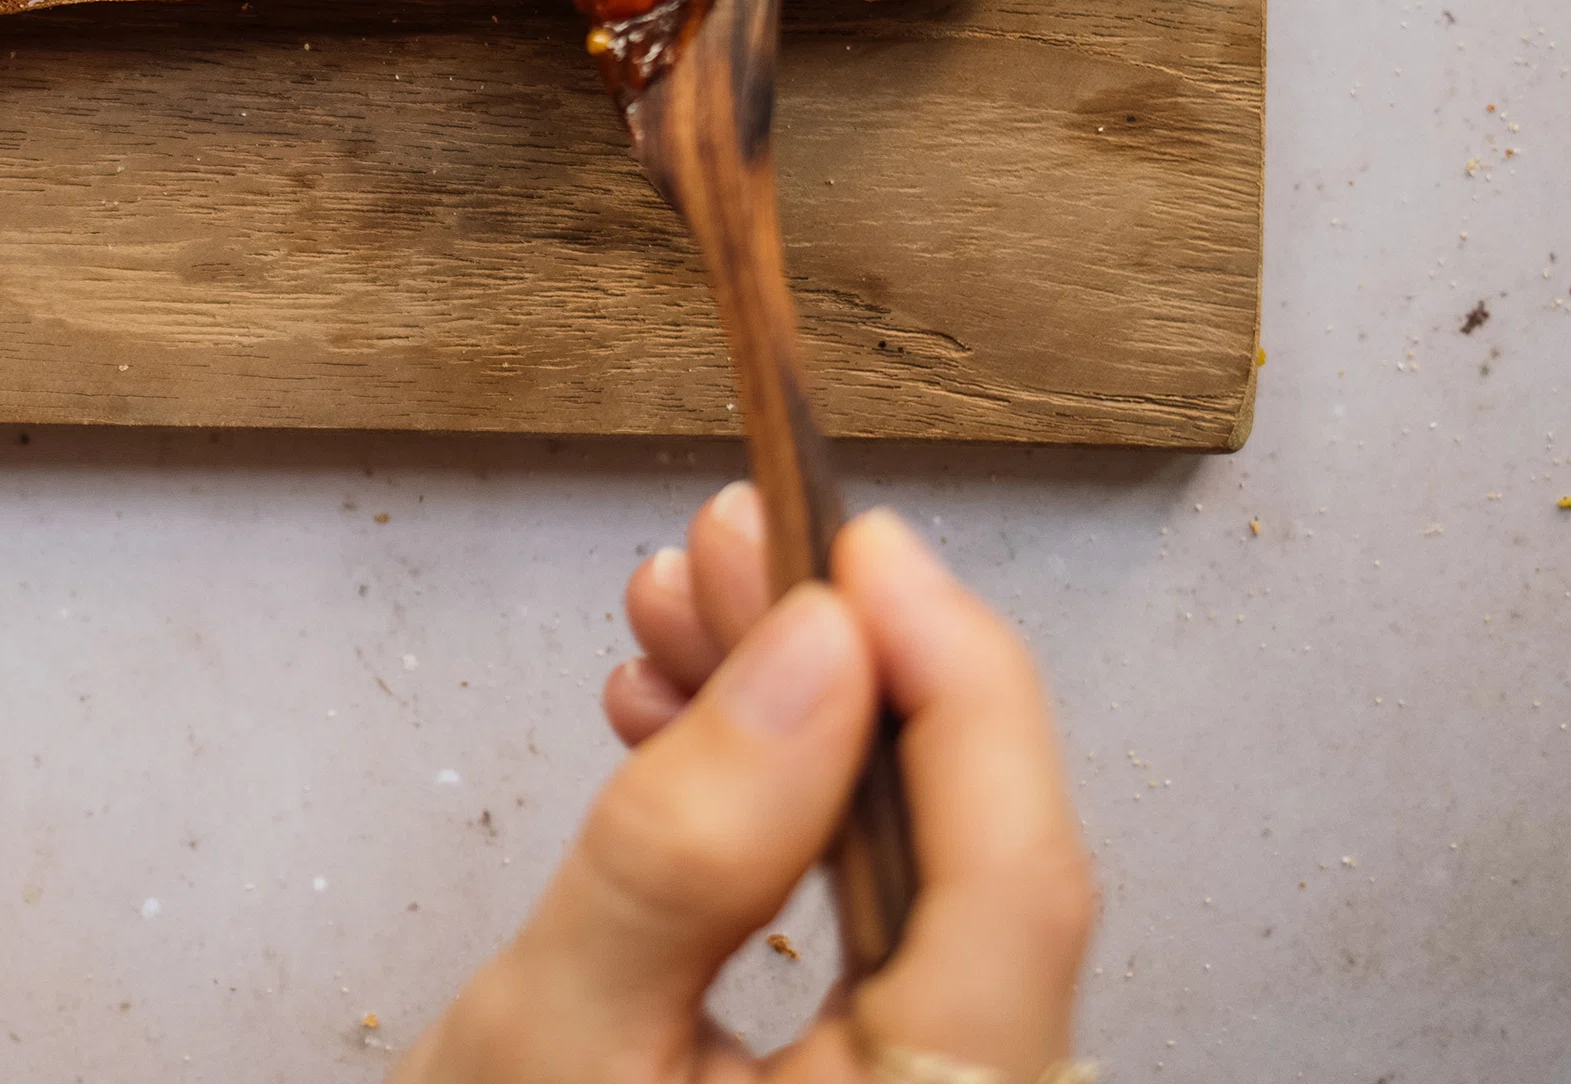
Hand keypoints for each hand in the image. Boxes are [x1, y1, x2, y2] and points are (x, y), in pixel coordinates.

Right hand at [398, 486, 1093, 1083]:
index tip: (859, 545)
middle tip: (734, 536)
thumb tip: (813, 644)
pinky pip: (864, 922)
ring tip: (675, 606)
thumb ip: (686, 846)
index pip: (1017, 882)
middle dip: (849, 670)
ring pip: (912, 872)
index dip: (958, 682)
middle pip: (969, 855)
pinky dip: (778, 814)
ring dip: (798, 721)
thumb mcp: (553, 1038)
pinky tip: (674, 721)